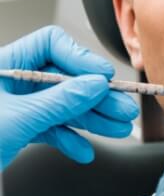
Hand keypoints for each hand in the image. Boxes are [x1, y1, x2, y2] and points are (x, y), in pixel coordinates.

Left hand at [0, 26, 138, 168]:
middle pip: (65, 79)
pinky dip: (69, 140)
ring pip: (63, 105)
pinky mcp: (19, 129)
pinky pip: (51, 128)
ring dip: (91, 119)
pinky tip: (83, 150)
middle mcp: (13, 82)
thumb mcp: (17, 118)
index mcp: (6, 65)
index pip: (52, 45)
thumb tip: (95, 85)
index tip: (102, 77)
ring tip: (116, 128)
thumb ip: (60, 101)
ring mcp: (17, 106)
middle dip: (95, 96)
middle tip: (121, 108)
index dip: (80, 58)